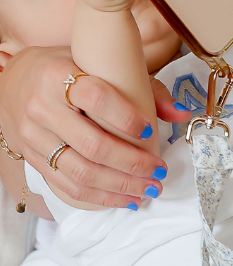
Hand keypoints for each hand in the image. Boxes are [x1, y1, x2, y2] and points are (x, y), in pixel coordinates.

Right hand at [0, 47, 184, 207]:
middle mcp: (41, 106)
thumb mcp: (101, 66)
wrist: (16, 80)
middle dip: (132, 164)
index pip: (96, 99)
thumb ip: (145, 87)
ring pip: (80, 171)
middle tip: (159, 172)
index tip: (149, 130)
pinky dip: (99, 197)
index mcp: (58, 76)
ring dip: (120, 186)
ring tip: (148, 190)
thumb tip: (183, 114)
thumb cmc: (70, 70)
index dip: (125, 118)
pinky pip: (66, 185)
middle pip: (92, 144)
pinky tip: (125, 199)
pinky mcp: (33, 157)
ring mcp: (33, 135)